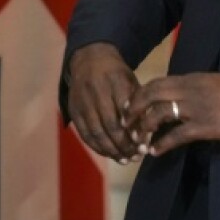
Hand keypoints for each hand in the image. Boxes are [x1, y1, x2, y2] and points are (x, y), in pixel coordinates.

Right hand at [65, 43, 141, 162]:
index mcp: (115, 80)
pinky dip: (98, 147)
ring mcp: (82, 101)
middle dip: (124, 144)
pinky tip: (109, 154)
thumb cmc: (117, 74)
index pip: (126, 111)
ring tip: (125, 160)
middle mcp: (96, 90)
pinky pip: (85, 133)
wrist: (89, 60)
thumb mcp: (132, 82)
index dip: (134, 131)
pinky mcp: (73, 110)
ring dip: (112, 150)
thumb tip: (146, 135)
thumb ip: (138, 105)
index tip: (144, 145)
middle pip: (110, 124)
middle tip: (136, 156)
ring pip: (97, 131)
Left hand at [124, 73, 219, 155]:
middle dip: (133, 109)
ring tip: (138, 140)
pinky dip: (162, 144)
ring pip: (158, 114)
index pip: (155, 83)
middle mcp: (187, 90)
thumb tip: (178, 95)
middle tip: (125, 123)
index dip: (138, 94)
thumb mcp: (210, 82)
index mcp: (189, 79)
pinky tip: (155, 152)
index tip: (129, 106)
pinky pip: (176, 135)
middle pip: (150, 95)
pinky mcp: (204, 126)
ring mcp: (194, 108)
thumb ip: (192, 87)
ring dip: (144, 128)